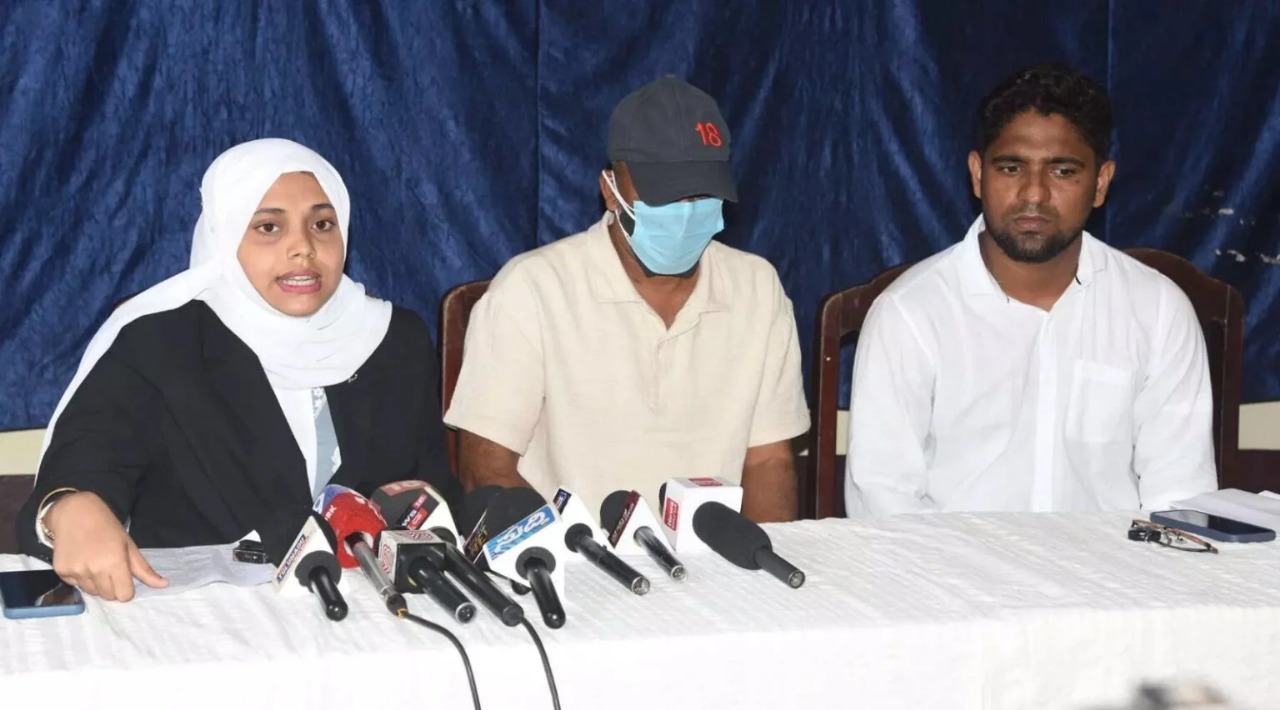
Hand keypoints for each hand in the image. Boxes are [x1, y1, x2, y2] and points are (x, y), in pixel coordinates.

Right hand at [45, 492, 167, 600]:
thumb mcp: (129, 545)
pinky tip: (81, 560)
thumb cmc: (107, 527)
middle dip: (112, 586)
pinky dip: (79, 577)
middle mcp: (94, 569)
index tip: (124, 578)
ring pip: (91, 592)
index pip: (124, 595)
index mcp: (115, 562)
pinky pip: (75, 585)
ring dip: (96, 583)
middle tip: (109, 568)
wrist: (75, 512)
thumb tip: (164, 585)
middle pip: (108, 596)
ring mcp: (76, 571)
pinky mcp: (61, 571)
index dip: (126, 588)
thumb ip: (144, 569)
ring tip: (95, 562)